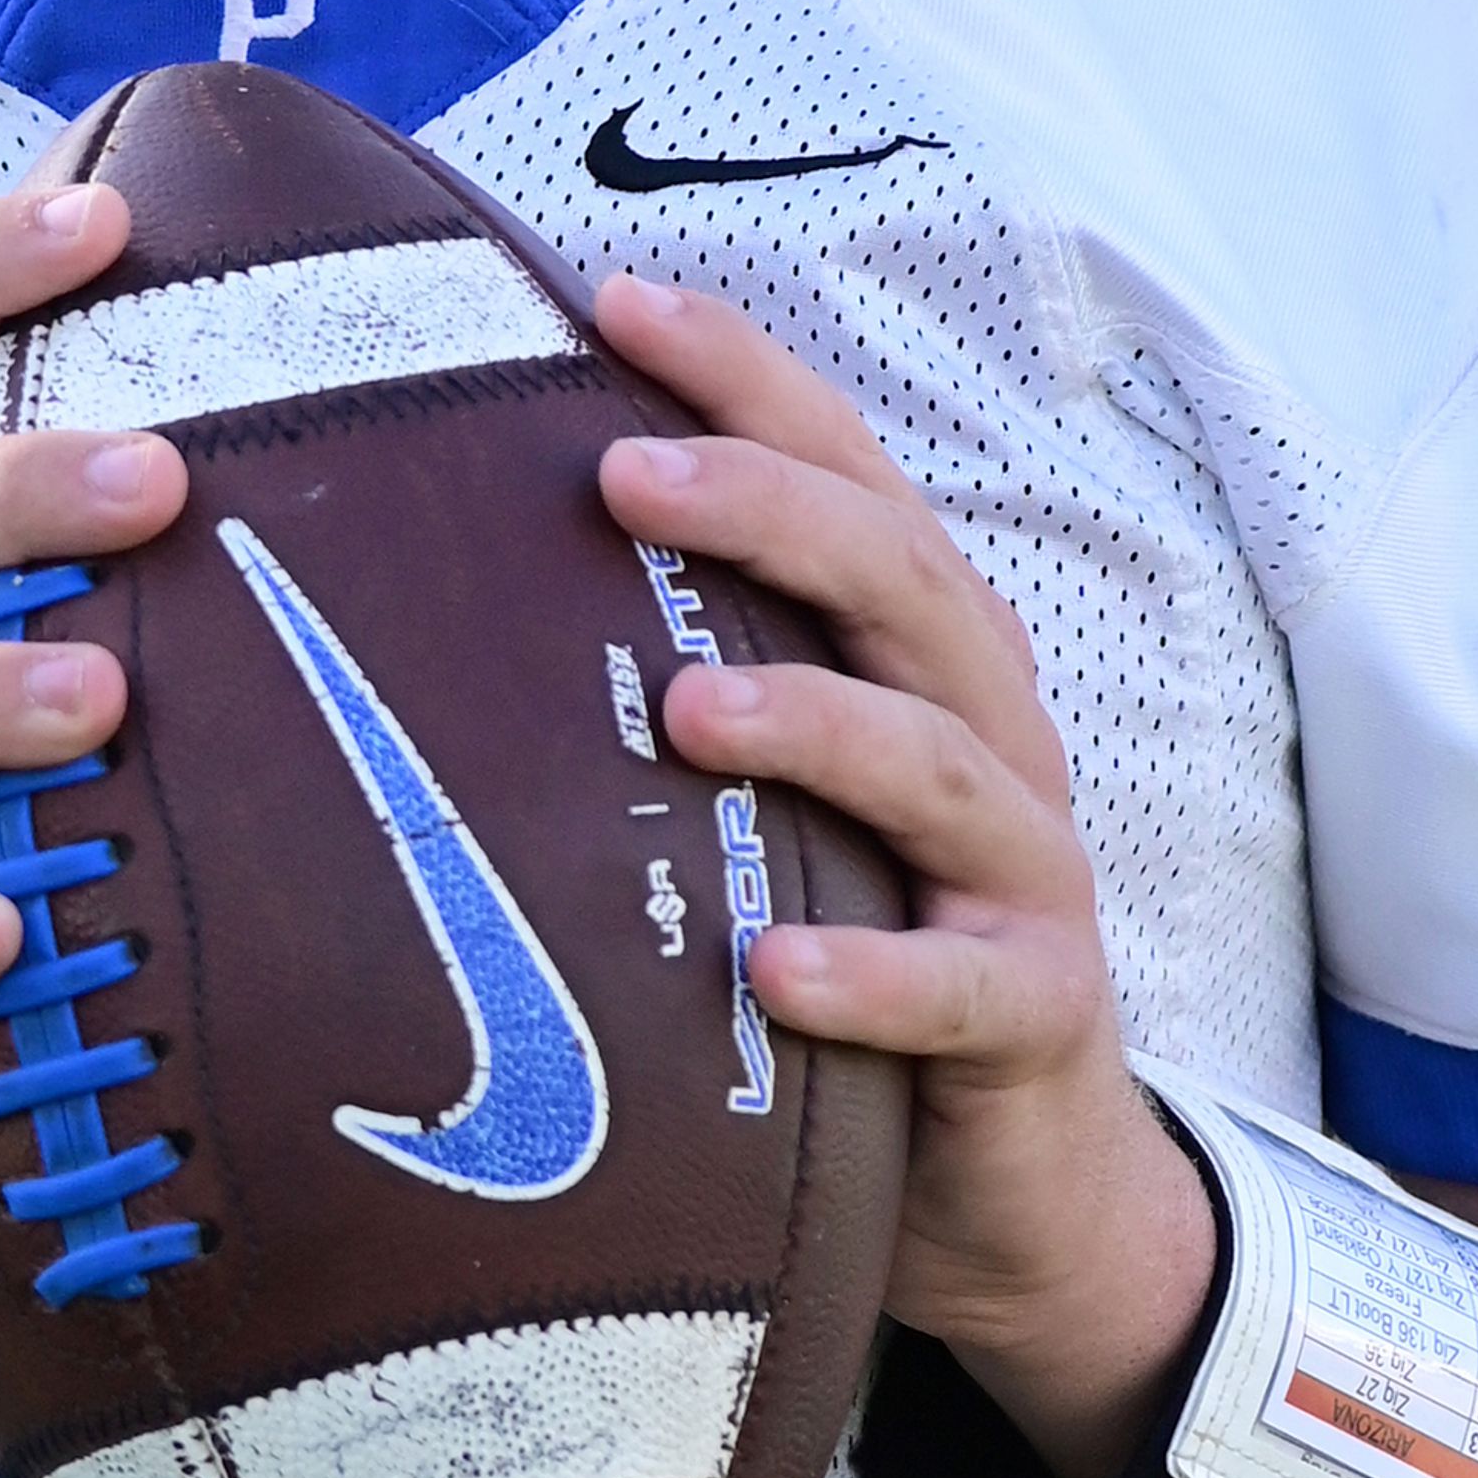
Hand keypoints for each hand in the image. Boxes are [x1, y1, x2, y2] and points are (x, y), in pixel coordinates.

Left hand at [589, 275, 1216, 1477]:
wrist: (1019, 1182)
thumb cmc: (857, 933)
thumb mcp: (771, 793)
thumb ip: (674, 678)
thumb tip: (440, 573)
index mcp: (913, 650)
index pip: (842, 469)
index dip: (744, 374)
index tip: (608, 295)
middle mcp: (982, 727)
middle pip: (898, 577)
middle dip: (769, 506)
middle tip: (623, 473)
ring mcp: (1021, 869)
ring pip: (936, 759)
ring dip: (813, 720)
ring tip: (687, 706)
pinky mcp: (1037, 1012)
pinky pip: (965, 985)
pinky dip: (877, 971)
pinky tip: (779, 970)